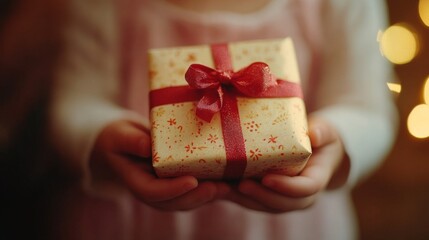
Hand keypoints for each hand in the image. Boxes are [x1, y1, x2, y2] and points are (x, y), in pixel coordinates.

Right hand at [90, 119, 228, 210]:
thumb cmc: (119, 137)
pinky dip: (211, 187)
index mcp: (136, 182)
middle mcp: (154, 190)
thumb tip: (147, 146)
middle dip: (197, 197)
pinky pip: (195, 189)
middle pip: (175, 202)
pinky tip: (228, 180)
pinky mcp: (179, 183)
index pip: (153, 192)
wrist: (124, 142)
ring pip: (188, 199)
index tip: (192, 181)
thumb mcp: (120, 135)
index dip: (173, 189)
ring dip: (208, 196)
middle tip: (217, 187)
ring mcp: (167, 189)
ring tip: (227, 187)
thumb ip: (132, 141)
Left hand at [223, 115, 349, 212]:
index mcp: (316, 180)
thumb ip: (322, 132)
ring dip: (243, 198)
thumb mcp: (326, 131)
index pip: (305, 189)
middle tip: (240, 184)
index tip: (268, 178)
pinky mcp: (266, 195)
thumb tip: (313, 134)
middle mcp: (299, 195)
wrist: (317, 152)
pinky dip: (234, 195)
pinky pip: (251, 199)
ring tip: (224, 187)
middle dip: (260, 195)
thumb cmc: (322, 139)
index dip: (287, 187)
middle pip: (280, 203)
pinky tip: (219, 186)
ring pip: (262, 205)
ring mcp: (282, 198)